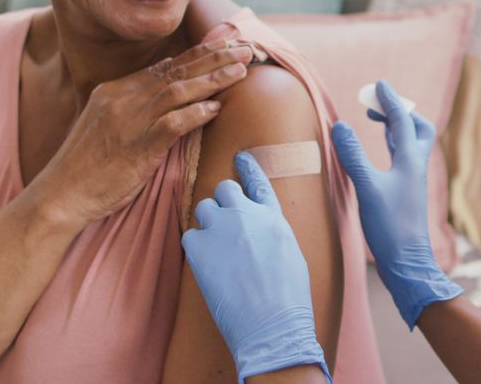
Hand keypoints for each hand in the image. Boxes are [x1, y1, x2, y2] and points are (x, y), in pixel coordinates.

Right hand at [39, 40, 252, 225]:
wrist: (60, 194)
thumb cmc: (88, 165)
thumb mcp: (109, 124)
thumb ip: (137, 105)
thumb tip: (169, 88)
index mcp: (116, 90)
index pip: (166, 66)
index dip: (199, 54)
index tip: (227, 44)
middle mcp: (123, 99)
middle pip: (177, 72)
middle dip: (214, 58)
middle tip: (246, 49)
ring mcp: (129, 122)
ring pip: (177, 92)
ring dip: (212, 80)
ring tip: (241, 71)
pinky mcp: (136, 148)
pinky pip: (170, 125)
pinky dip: (194, 115)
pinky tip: (215, 108)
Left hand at [182, 152, 329, 381]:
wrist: (272, 322)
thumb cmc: (288, 297)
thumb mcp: (291, 253)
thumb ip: (272, 232)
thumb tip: (260, 230)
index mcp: (274, 217)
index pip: (259, 182)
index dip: (248, 168)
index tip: (239, 158)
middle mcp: (247, 215)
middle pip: (224, 188)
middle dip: (222, 200)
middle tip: (224, 222)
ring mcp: (222, 228)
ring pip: (204, 208)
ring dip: (207, 222)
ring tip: (217, 248)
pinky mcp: (200, 247)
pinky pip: (189, 234)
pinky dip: (195, 246)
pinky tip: (207, 264)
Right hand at [331, 80, 462, 329]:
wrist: (408, 263)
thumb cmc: (389, 227)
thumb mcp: (366, 189)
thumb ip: (353, 157)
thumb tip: (340, 126)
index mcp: (409, 160)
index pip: (401, 120)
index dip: (390, 100)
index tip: (379, 84)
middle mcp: (415, 167)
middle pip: (418, 129)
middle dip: (401, 112)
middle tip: (377, 105)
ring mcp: (413, 181)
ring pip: (411, 144)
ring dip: (396, 128)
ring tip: (376, 120)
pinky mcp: (407, 194)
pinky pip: (403, 159)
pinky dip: (392, 146)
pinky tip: (380, 153)